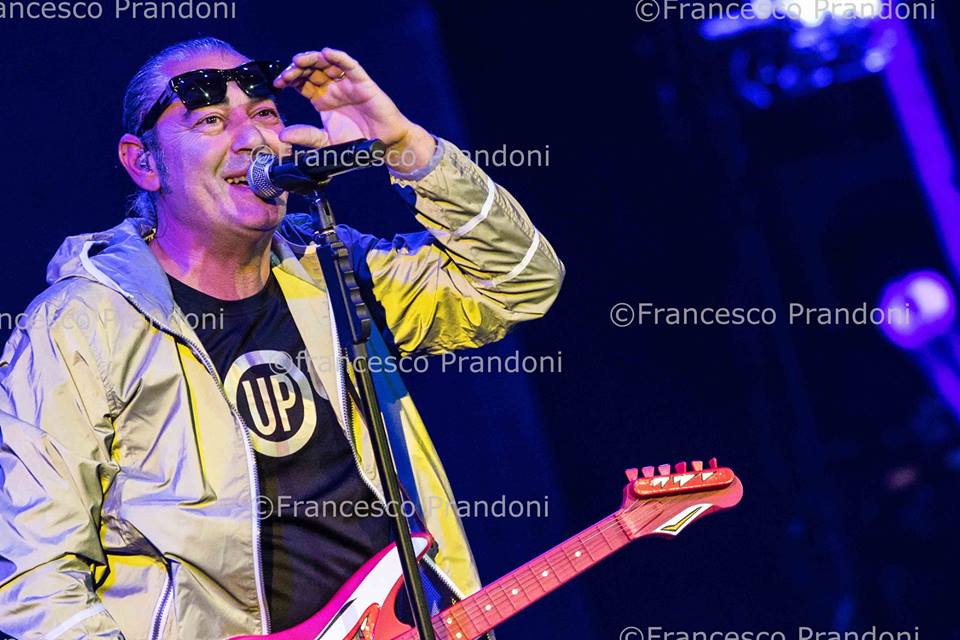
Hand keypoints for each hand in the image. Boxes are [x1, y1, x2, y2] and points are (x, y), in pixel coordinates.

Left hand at [273, 47, 435, 173]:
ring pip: (326, 63)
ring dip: (311, 59)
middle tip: (286, 74)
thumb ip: (306, 137)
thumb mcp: (325, 142)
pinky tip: (326, 53)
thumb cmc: (357, 143)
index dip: (289, 79)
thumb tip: (282, 135)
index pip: (301, 83)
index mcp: (322, 100)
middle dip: (297, 68)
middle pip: (311, 70)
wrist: (383, 146)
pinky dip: (338, 57)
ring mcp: (347, 83)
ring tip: (299, 61)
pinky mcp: (362, 82)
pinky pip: (349, 65)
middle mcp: (332, 88)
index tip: (277, 83)